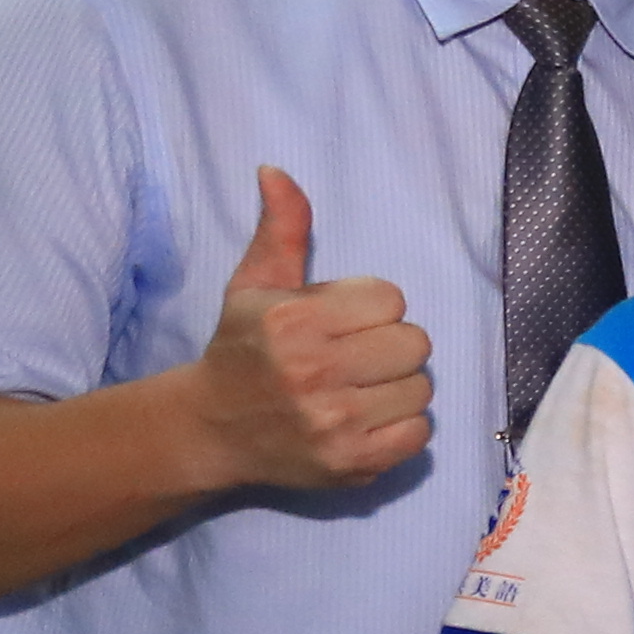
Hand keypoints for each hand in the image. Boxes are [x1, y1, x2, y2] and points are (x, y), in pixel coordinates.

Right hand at [196, 165, 431, 488]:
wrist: (211, 430)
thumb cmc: (242, 349)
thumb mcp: (254, 285)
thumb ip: (280, 228)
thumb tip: (276, 170)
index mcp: (293, 322)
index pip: (392, 299)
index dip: (371, 308)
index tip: (341, 322)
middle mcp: (312, 374)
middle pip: (415, 344)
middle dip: (389, 346)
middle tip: (354, 356)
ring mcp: (334, 424)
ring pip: (422, 388)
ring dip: (398, 386)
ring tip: (357, 387)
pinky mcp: (352, 463)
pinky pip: (420, 433)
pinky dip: (401, 426)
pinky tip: (364, 417)